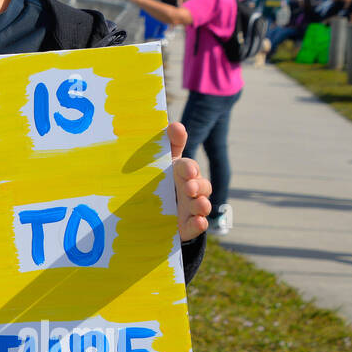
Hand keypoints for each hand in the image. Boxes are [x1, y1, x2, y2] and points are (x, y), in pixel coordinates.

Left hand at [167, 122, 211, 240]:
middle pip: (201, 186)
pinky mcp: (186, 226)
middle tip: (189, 187)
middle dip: (198, 186)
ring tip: (199, 204)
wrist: (148, 208)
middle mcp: (190, 190)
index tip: (187, 171)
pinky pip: (196, 226)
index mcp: (182, 172)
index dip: (189, 168)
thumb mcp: (162, 161)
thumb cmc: (158, 178)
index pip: (189, 167)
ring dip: (203, 205)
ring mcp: (190, 208)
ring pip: (202, 206)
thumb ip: (170, 143)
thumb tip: (176, 125)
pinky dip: (199, 224)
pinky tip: (199, 222)